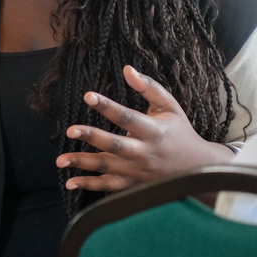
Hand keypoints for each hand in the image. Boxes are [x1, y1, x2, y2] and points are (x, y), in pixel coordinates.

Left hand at [55, 65, 232, 191]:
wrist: (197, 169)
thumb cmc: (180, 132)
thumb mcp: (170, 106)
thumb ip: (149, 87)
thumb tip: (127, 69)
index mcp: (153, 131)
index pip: (127, 116)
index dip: (107, 106)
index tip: (88, 96)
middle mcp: (144, 152)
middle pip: (114, 144)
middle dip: (92, 137)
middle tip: (71, 130)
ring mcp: (138, 172)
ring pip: (107, 168)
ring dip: (83, 164)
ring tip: (60, 160)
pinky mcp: (134, 185)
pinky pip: (108, 187)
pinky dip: (90, 185)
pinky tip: (71, 182)